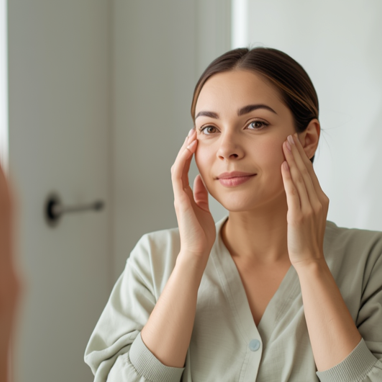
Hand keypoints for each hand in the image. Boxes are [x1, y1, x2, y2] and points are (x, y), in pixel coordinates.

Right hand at [171, 128, 215, 262]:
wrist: (198, 250)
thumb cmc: (201, 233)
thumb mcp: (203, 208)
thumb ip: (200, 194)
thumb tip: (201, 179)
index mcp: (186, 195)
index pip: (186, 169)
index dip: (190, 154)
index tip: (197, 140)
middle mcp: (180, 193)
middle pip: (180, 164)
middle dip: (186, 147)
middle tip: (193, 132)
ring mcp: (178, 195)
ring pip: (177, 166)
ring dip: (184, 150)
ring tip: (191, 136)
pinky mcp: (180, 199)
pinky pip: (178, 175)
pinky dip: (183, 161)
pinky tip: (189, 150)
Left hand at [281, 133, 328, 267]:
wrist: (309, 259)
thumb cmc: (306, 240)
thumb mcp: (308, 216)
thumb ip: (305, 200)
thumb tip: (296, 187)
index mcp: (321, 199)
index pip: (311, 172)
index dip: (302, 156)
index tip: (295, 142)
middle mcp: (318, 200)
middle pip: (307, 171)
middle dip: (297, 152)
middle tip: (290, 135)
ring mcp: (310, 208)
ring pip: (300, 178)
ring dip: (292, 159)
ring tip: (285, 143)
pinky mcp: (298, 215)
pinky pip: (293, 192)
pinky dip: (288, 177)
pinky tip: (284, 165)